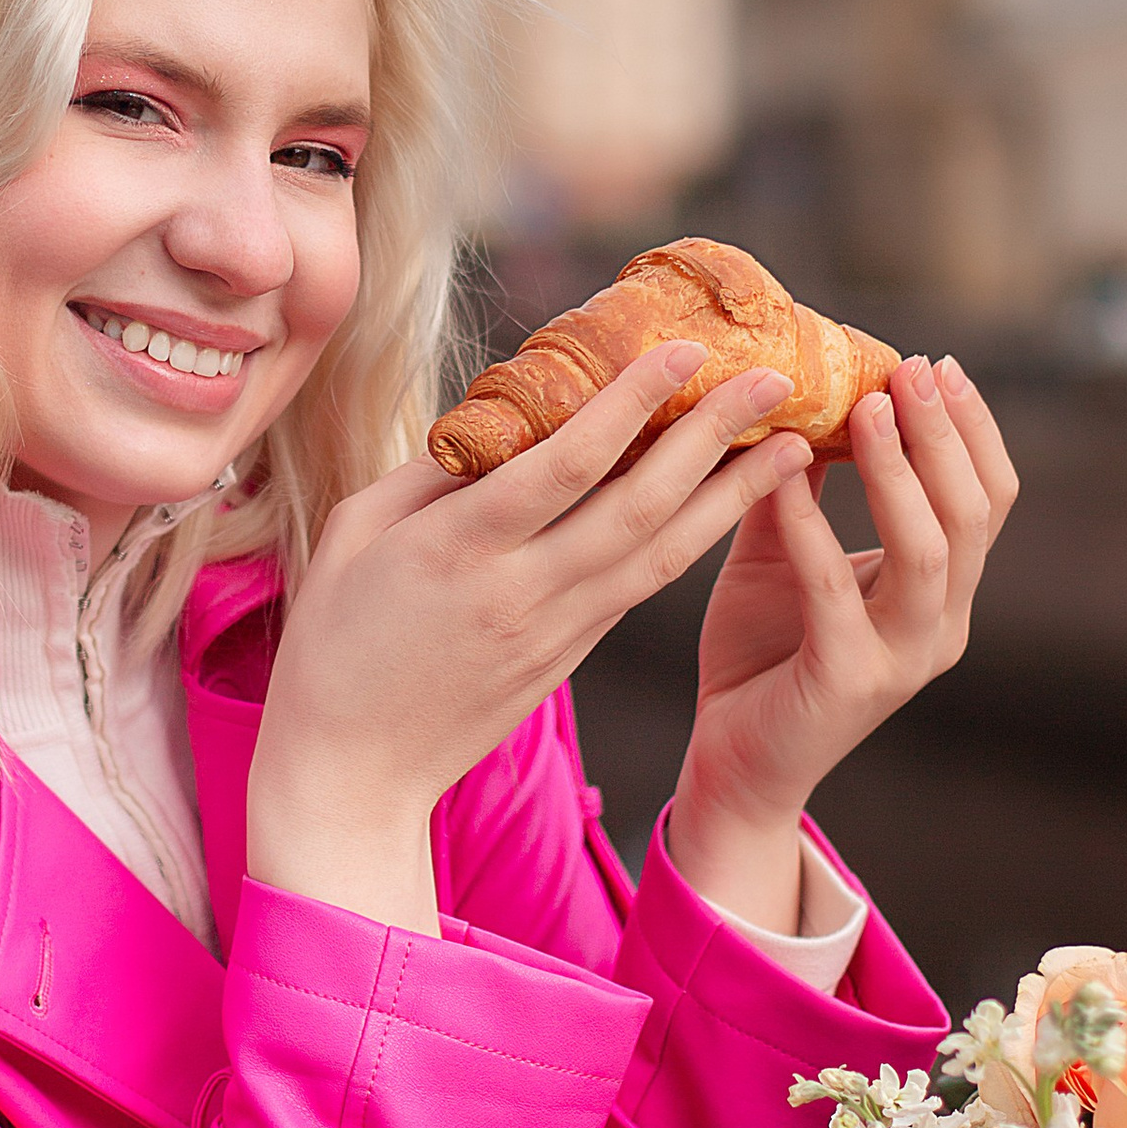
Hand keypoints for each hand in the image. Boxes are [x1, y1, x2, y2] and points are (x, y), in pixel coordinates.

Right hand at [249, 345, 809, 933]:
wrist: (353, 777)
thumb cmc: (334, 643)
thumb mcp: (352, 536)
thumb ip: (429, 475)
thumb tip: (503, 424)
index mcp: (461, 551)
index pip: (566, 466)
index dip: (631, 404)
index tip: (682, 350)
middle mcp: (523, 592)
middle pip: (639, 506)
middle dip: (712, 438)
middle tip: (774, 379)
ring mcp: (555, 633)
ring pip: (662, 556)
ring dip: (732, 497)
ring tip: (792, 444)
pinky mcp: (570, 659)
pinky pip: (639, 587)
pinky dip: (689, 538)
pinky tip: (725, 502)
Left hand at [665, 356, 1018, 928]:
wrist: (733, 763)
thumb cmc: (762, 652)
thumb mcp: (783, 551)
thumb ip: (800, 482)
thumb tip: (801, 393)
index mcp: (942, 592)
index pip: (988, 500)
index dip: (972, 431)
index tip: (937, 365)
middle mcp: (941, 624)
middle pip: (974, 516)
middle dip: (945, 435)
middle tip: (910, 370)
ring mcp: (903, 659)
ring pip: (929, 552)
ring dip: (900, 472)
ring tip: (869, 408)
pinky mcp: (848, 683)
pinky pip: (837, 592)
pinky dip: (813, 527)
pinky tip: (782, 477)